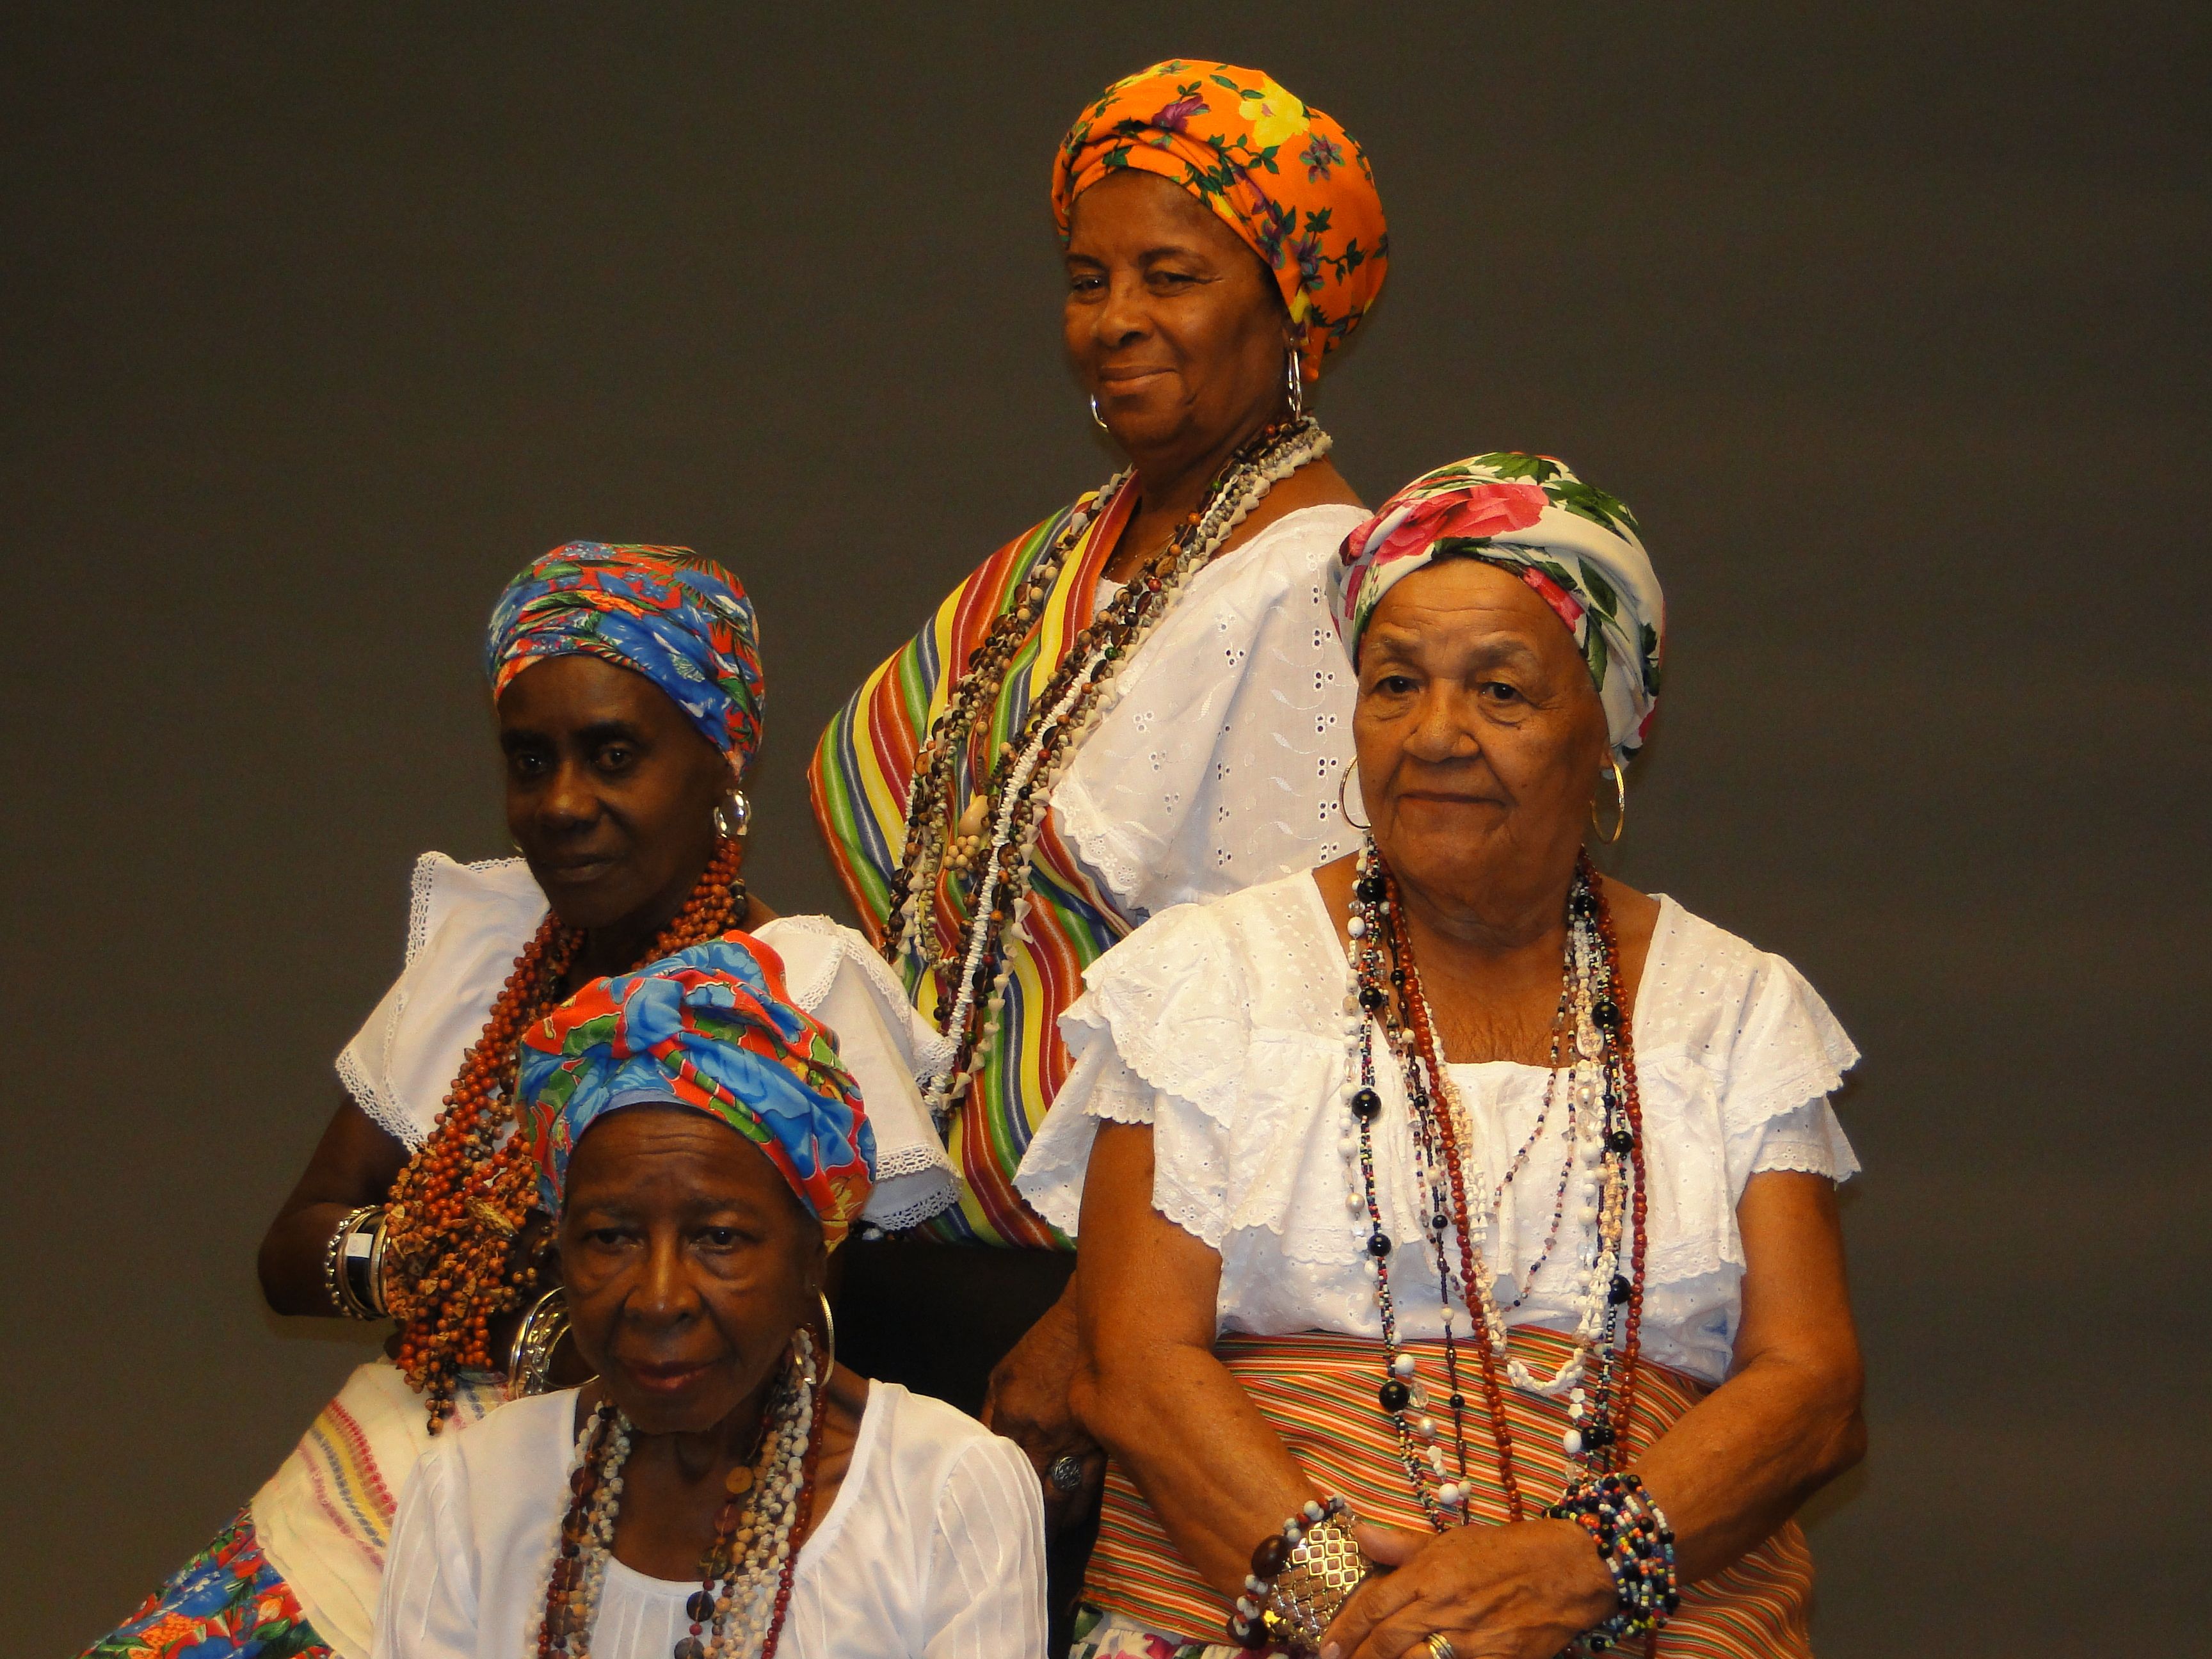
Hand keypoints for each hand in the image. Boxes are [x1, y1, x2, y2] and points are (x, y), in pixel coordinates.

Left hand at [980, 1290, 1101, 1534]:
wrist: (1097, 1328)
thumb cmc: (1043, 1348)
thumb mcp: (1002, 1375)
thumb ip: (989, 1414)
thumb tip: (981, 1448)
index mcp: (1013, 1418)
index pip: (996, 1472)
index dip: (991, 1500)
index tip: (985, 1520)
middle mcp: (1044, 1438)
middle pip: (1030, 1497)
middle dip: (1023, 1524)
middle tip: (1013, 1543)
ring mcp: (1077, 1445)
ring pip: (1063, 1502)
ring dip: (1052, 1525)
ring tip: (1041, 1541)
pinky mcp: (1102, 1447)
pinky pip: (1089, 1490)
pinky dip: (1078, 1509)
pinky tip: (1070, 1519)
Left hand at [1319, 1518, 1614, 1658]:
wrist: (1566, 1571)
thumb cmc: (1505, 1552)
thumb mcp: (1451, 1539)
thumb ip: (1402, 1545)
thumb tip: (1360, 1534)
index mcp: (1431, 1574)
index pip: (1373, 1606)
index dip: (1344, 1629)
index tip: (1324, 1646)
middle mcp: (1445, 1609)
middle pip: (1386, 1643)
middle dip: (1356, 1657)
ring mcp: (1470, 1642)